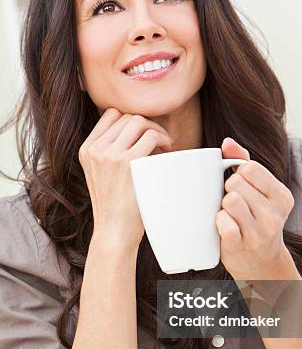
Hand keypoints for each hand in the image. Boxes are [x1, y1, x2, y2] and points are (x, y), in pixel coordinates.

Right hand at [79, 108, 172, 249]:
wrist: (113, 233)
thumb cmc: (115, 209)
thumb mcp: (101, 177)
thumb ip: (109, 156)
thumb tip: (135, 137)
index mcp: (86, 150)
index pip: (111, 115)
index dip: (132, 120)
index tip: (144, 135)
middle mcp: (95, 149)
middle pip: (127, 116)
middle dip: (148, 124)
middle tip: (161, 142)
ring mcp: (108, 154)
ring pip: (139, 122)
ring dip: (157, 130)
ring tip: (166, 146)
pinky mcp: (126, 162)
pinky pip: (150, 136)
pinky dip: (163, 140)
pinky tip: (168, 152)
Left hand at [215, 137, 295, 279]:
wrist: (261, 263)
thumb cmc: (256, 219)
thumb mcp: (259, 192)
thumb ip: (243, 162)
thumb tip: (227, 142)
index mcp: (282, 196)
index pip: (250, 167)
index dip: (238, 174)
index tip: (242, 187)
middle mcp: (275, 214)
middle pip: (235, 182)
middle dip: (229, 190)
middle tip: (235, 205)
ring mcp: (259, 232)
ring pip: (229, 200)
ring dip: (223, 207)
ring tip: (230, 215)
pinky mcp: (241, 245)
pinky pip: (223, 222)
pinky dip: (219, 222)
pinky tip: (225, 228)